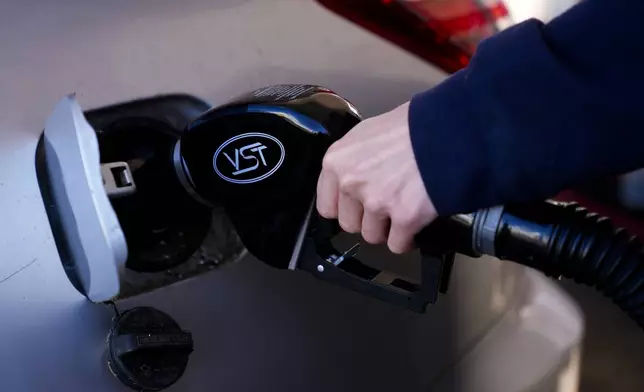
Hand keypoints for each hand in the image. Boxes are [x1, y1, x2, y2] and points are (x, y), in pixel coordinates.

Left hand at [316, 102, 437, 253]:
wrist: (447, 131)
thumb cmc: (411, 126)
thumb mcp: (369, 133)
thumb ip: (353, 160)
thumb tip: (352, 179)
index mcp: (337, 161)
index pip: (327, 206)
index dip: (346, 208)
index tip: (357, 207)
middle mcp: (352, 184)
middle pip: (350, 224)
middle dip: (367, 219)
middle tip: (386, 206)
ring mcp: (377, 202)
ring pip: (373, 236)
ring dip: (388, 229)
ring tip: (403, 210)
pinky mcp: (405, 218)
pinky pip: (398, 244)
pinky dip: (407, 239)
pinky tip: (415, 224)